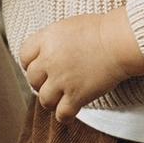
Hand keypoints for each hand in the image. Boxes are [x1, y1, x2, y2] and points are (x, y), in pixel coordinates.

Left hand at [17, 6, 143, 119]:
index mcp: (47, 39)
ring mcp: (61, 80)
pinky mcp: (76, 96)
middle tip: (51, 83)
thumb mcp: (69, 26)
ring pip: (44, 99)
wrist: (119, 42)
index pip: (24, 55)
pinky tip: (68, 114)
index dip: (29, 63)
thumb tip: (47, 51)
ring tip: (58, 100)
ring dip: (50, 101)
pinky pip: (62, 114)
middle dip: (40, 82)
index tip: (37, 67)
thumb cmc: (100, 30)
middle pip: (32, 79)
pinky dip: (64, 117)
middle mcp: (49, 60)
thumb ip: (53, 39)